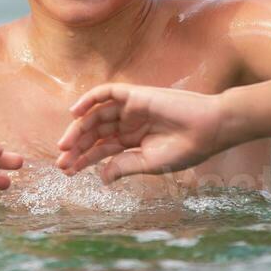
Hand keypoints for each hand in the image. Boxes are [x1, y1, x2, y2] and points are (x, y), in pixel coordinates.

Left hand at [55, 84, 234, 183]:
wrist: (209, 129)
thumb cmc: (186, 149)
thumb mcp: (149, 164)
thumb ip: (124, 167)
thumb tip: (100, 177)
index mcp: (133, 143)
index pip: (102, 150)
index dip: (83, 160)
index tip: (67, 171)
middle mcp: (129, 124)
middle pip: (95, 134)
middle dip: (77, 147)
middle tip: (61, 161)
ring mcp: (131, 109)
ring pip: (96, 115)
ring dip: (79, 128)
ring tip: (65, 144)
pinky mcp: (136, 95)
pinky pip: (107, 92)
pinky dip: (90, 99)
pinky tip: (76, 113)